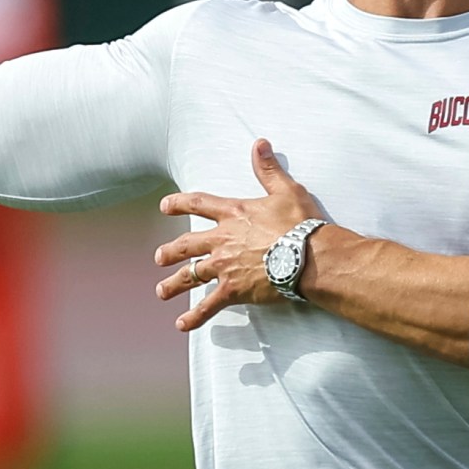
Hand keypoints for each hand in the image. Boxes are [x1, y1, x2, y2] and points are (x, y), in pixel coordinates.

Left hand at [155, 140, 328, 331]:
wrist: (308, 256)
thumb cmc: (300, 223)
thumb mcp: (286, 190)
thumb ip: (268, 169)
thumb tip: (259, 144)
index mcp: (233, 214)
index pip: (198, 204)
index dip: (179, 204)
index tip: (164, 206)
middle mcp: (222, 239)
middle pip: (187, 244)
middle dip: (171, 252)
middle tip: (160, 258)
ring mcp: (224, 266)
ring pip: (191, 275)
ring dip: (174, 284)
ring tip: (161, 291)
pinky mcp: (233, 290)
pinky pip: (208, 305)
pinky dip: (194, 317)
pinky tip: (181, 325)